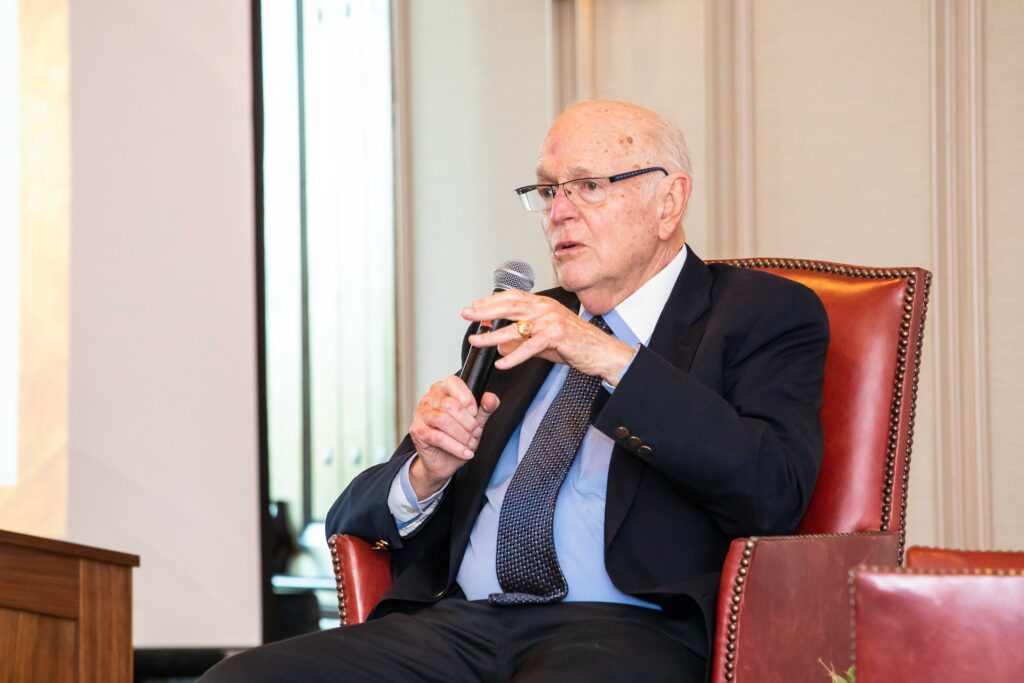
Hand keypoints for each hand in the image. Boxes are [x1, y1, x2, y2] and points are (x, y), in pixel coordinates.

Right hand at [407, 375, 498, 498]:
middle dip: (467, 422)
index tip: (475, 413)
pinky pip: (438, 437)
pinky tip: (465, 452)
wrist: (444, 461)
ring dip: (462, 435)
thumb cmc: (457, 438)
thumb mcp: (475, 422)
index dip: (467, 399)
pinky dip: (455, 447)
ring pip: (443, 421)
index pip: (453, 383)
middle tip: (475, 432)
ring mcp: (421, 414)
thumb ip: (484, 409)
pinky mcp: (417, 431)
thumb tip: (491, 398)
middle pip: (449, 405)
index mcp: (442, 390)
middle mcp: (429, 399)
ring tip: (470, 444)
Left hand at [462, 290, 634, 383]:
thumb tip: (501, 348)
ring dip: (493, 336)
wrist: (602, 352)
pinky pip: (530, 347)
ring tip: (477, 341)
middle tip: (467, 315)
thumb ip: (522, 343)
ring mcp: (551, 321)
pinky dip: (514, 356)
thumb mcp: (545, 342)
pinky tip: (502, 362)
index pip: (512, 297)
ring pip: (516, 328)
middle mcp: (546, 308)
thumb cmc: (577, 344)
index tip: (474, 306)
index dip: (491, 301)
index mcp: (543, 304)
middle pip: (509, 306)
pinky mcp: (557, 336)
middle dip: (485, 310)